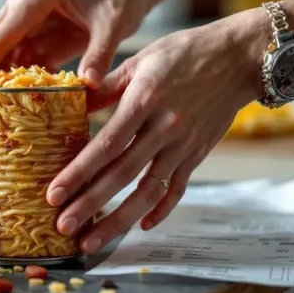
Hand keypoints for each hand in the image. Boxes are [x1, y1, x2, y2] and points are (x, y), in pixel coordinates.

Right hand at [0, 0, 150, 108]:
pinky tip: (9, 103)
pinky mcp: (38, 37)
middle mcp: (24, 7)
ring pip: (2, 55)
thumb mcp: (112, 26)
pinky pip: (20, 62)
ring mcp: (29, 22)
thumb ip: (99, 54)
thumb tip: (87, 84)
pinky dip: (14, 81)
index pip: (2, 35)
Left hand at [48, 20, 261, 252]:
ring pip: (148, 190)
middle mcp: (164, 128)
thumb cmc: (184, 52)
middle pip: (122, 174)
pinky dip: (161, 209)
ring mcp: (184, 144)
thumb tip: (75, 99)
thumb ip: (107, 85)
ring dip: (119, 219)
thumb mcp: (141, 60)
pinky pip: (178, 188)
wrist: (240, 57)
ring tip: (92, 240)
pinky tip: (141, 225)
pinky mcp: (198, 153)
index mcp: (144, 101)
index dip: (78, 172)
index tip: (54, 194)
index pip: (106, 144)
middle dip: (90, 204)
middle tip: (62, 226)